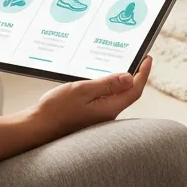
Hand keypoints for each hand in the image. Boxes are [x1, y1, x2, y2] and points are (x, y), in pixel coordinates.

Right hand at [29, 55, 151, 140]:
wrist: (38, 128)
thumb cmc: (57, 110)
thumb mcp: (82, 90)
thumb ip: (106, 84)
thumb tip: (130, 76)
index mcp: (109, 108)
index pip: (135, 90)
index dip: (143, 74)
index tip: (147, 58)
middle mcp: (107, 114)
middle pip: (129, 93)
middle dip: (136, 75)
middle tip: (138, 58)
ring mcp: (99, 116)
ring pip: (117, 96)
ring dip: (121, 80)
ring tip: (121, 63)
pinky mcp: (90, 116)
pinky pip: (106, 99)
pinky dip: (108, 87)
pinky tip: (101, 79)